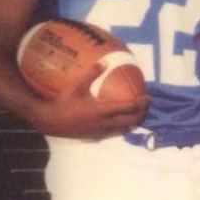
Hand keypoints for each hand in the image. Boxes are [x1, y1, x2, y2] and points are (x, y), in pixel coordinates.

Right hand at [33, 62, 148, 138]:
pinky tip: (121, 120)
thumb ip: (91, 73)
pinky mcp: (96, 137)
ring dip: (133, 122)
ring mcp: (101, 132)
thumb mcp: (76, 86)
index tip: (148, 97)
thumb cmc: (64, 102)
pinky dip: (123, 127)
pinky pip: (115, 133)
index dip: (141, 104)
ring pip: (124, 130)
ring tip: (138, 113)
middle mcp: (105, 124)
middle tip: (147, 106)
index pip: (128, 108)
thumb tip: (105, 61)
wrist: (51, 122)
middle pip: (131, 122)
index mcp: (102, 111)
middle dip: (142, 114)